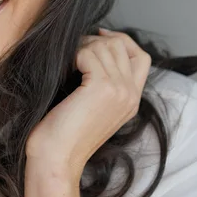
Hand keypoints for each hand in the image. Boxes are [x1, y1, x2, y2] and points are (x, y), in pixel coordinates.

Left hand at [26, 28, 151, 180]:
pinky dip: (73, 54)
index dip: (120, 40)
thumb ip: (99, 84)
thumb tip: (89, 51)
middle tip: (72, 53)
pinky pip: (90, 52)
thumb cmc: (61, 134)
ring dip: (81, 47)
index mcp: (131, 100)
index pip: (140, 56)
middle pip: (121, 45)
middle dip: (93, 41)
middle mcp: (131, 94)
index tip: (95, 37)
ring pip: (106, 45)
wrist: (56, 159)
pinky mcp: (103, 88)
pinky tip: (63, 70)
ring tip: (65, 63)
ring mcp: (120, 90)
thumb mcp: (89, 107)